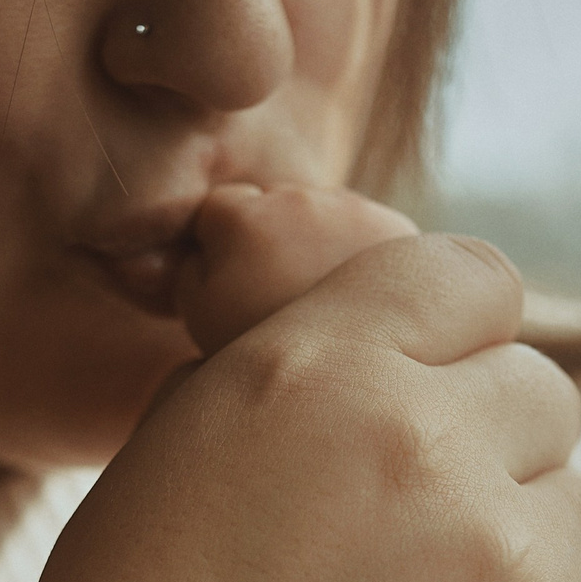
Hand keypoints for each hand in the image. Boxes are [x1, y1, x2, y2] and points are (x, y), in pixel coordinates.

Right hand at [0, 232, 580, 581]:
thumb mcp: (169, 474)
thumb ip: (285, 397)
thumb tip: (377, 369)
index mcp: (313, 366)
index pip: (466, 277)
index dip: (464, 338)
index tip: (443, 399)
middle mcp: (428, 438)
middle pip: (543, 402)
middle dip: (497, 466)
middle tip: (414, 569)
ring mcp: (512, 562)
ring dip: (531, 580)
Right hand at [175, 181, 418, 352]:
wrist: (354, 382)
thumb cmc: (261, 351)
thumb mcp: (200, 315)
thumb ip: (186, 266)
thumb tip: (198, 242)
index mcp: (244, 216)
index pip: (217, 211)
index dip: (218, 250)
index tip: (232, 287)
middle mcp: (299, 199)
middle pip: (271, 205)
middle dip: (270, 238)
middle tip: (275, 295)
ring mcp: (351, 209)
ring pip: (319, 214)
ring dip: (314, 242)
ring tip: (314, 299)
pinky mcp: (394, 226)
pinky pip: (363, 229)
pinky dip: (355, 254)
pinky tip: (351, 296)